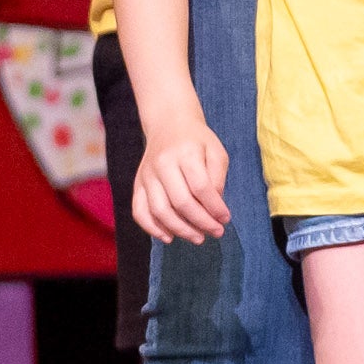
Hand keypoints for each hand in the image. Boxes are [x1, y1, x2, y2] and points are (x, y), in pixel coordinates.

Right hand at [132, 112, 232, 244]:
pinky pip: (139, 211)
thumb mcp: (216, 151)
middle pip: (180, 202)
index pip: (200, 187)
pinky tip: (169, 237)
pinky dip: (152, 228)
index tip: (225, 219)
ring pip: (159, 210)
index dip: (214, 207)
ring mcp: (147, 175)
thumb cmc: (197, 141)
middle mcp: (162, 164)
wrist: (168, 124)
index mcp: (185, 153)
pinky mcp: (137, 184)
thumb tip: (214, 207)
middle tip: (216, 232)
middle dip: (200, 222)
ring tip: (198, 238)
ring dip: (180, 230)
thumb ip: (217, 177)